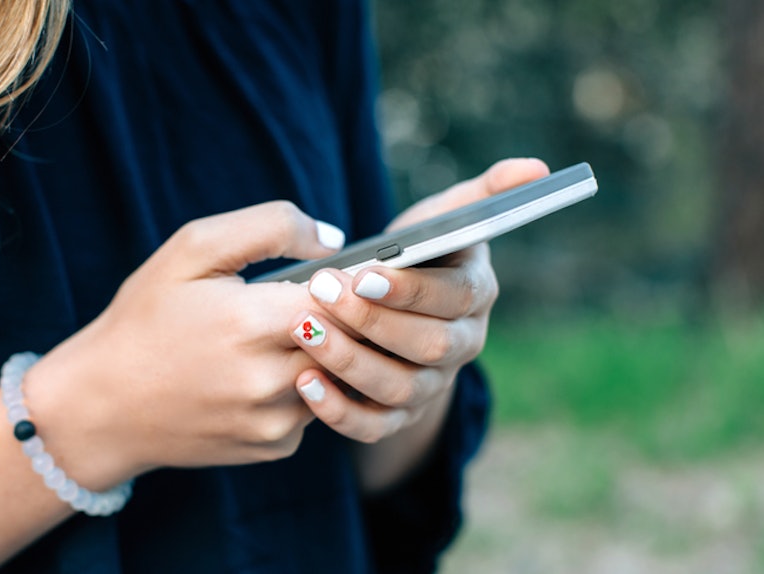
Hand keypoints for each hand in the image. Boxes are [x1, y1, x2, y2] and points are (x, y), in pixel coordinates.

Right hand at [24, 201, 345, 490]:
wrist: (102, 406)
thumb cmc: (145, 319)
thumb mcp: (191, 250)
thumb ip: (268, 228)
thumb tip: (333, 240)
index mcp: (251, 321)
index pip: (346, 296)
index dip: (354, 280)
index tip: (358, 270)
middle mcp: (268, 379)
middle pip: (351, 339)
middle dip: (350, 316)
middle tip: (335, 298)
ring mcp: (273, 420)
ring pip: (337, 375)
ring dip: (328, 352)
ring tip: (290, 332)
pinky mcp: (272, 447)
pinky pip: (314, 410)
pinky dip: (304, 387)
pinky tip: (266, 371)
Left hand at [289, 158, 549, 443]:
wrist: (394, 306)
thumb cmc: (420, 254)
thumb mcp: (445, 219)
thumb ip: (484, 194)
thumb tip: (538, 167)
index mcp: (476, 297)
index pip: (454, 298)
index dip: (411, 291)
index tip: (363, 273)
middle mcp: (461, 347)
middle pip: (428, 347)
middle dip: (373, 321)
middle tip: (322, 293)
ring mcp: (430, 387)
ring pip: (399, 388)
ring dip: (349, 361)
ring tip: (304, 330)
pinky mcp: (395, 416)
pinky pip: (371, 427)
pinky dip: (338, 412)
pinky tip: (304, 382)